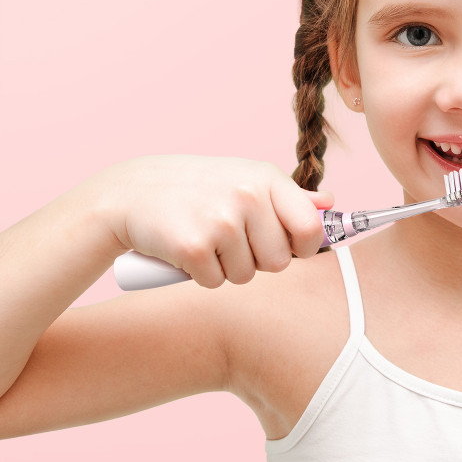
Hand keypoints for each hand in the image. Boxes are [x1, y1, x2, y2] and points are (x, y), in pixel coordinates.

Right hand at [90, 156, 332, 287]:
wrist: (131, 193)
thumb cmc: (198, 189)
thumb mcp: (245, 179)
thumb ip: (289, 196)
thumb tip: (330, 205)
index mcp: (266, 178)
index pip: (309, 228)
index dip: (302, 246)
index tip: (286, 246)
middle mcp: (248, 196)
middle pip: (278, 262)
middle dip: (257, 260)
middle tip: (231, 240)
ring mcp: (221, 221)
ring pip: (246, 276)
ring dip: (227, 268)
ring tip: (206, 239)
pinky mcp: (194, 246)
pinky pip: (215, 283)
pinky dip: (201, 275)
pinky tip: (186, 249)